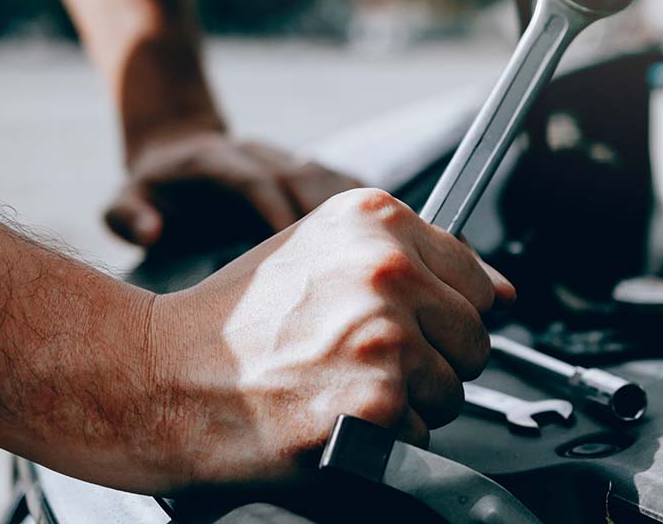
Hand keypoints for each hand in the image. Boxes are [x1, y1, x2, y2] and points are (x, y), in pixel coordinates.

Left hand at [105, 131, 363, 246]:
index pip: (254, 180)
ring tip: (381, 252)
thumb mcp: (123, 200)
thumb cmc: (154, 188)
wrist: (179, 146)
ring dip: (356, 211)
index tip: (295, 248)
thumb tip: (152, 232)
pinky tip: (396, 232)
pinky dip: (370, 203)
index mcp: (214, 161)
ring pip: (330, 176)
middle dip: (329, 216)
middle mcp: (257, 153)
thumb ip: (128, 215)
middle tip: (349, 265)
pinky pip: (345, 180)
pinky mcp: (305, 168)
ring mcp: (285, 157)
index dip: (276, 209)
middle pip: (303, 176)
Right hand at [146, 188, 515, 488]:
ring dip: (408, 404)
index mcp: (377, 220)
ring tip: (338, 386)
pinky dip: (385, 442)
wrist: (159, 375)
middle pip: (474, 339)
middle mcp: (387, 270)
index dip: (444, 315)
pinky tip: (330, 416)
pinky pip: (423, 436)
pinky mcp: (374, 403)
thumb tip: (503, 292)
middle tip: (360, 362)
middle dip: (432, 361)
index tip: (404, 326)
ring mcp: (382, 336)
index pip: (477, 281)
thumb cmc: (238, 320)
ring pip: (453, 392)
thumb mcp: (323, 252)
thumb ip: (416, 259)